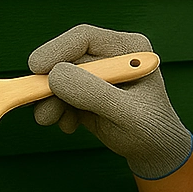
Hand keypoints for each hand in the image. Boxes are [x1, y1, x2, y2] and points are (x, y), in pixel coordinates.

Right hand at [28, 23, 192, 178]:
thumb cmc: (152, 131)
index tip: (37, 68)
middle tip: (37, 104)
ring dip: (49, 99)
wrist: (156, 153)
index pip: (85, 38)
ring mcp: (97, 74)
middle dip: (49, 83)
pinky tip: (69, 125)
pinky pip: (60, 94)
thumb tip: (55, 75)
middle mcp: (112, 56)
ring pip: (59, 77)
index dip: (57, 50)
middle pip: (67, 58)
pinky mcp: (85, 91)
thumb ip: (94, 93)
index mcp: (130, 49)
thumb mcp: (127, 114)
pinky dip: (57, 109)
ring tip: (50, 119)